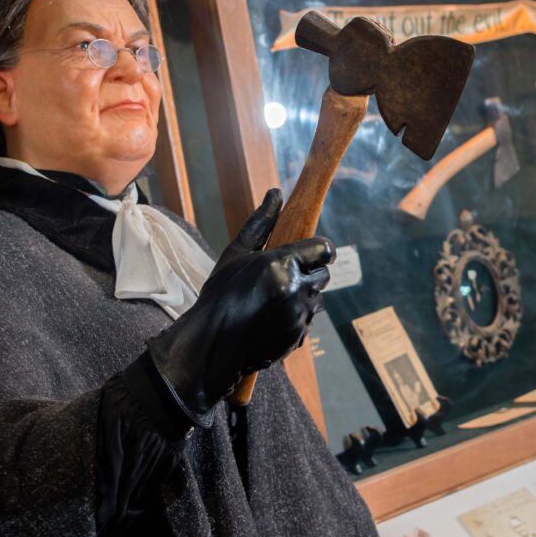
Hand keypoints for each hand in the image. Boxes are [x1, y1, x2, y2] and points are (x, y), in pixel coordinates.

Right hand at [146, 189, 334, 425]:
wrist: (210, 343)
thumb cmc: (219, 294)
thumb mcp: (236, 253)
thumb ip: (260, 223)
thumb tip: (275, 193)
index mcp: (284, 263)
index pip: (325, 249)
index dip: (316, 251)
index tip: (303, 254)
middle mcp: (298, 289)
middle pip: (324, 274)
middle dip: (308, 274)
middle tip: (281, 278)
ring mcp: (300, 315)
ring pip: (317, 299)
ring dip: (302, 297)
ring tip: (271, 301)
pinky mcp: (299, 337)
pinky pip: (308, 321)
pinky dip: (295, 318)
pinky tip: (270, 320)